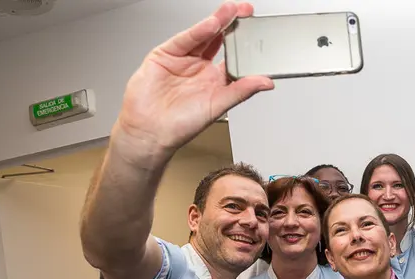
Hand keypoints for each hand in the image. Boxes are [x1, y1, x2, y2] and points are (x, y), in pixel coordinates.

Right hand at [114, 1, 273, 159]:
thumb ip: (242, 91)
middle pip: (219, 41)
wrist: (149, 131)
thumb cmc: (179, 126)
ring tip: (231, 11)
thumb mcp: (218, 107)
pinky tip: (210, 24)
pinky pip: (184, 40)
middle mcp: (200, 69)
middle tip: (246, 11)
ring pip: (203, 36)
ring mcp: (183, 60)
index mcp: (215, 81)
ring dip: (217, 22)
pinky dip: (197, 31)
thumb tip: (266, 83)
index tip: (258, 33)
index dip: (245, 44)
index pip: (234, 57)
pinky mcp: (165, 55)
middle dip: (232, 25)